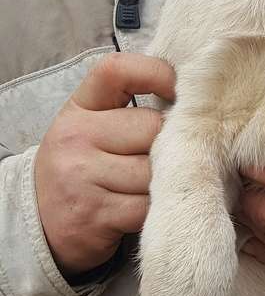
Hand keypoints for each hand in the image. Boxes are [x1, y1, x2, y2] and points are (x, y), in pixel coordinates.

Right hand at [34, 53, 174, 275]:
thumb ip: (128, 112)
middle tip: (162, 159)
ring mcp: (82, 176)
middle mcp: (75, 137)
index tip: (178, 91)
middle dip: (168, 145)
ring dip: (165, 182)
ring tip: (151, 187)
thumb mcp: (90, 129)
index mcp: (78, 108)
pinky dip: (158, 210)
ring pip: (156, 170)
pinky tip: (145, 209)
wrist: (41, 224)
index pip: (116, 71)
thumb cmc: (81, 169)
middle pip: (152, 127)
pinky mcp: (96, 214)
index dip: (156, 73)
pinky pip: (150, 206)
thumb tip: (192, 101)